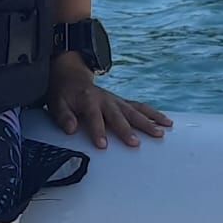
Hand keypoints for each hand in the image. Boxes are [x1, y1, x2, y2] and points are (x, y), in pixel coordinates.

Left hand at [47, 54, 171, 149]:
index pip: (94, 117)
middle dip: (127, 130)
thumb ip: (63, 116)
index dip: (97, 131)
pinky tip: (166, 122)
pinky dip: (154, 114)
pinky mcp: (123, 102)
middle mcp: (106, 99)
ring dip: (148, 121)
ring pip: (135, 110)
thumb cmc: (64, 94)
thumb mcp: (56, 103)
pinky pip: (140, 107)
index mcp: (88, 100)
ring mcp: (116, 100)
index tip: (102, 145)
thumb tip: (71, 129)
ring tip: (161, 132)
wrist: (72, 76)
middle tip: (135, 144)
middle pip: (118, 115)